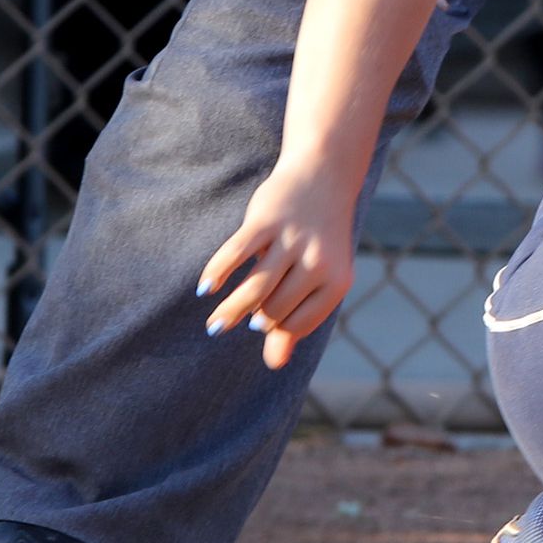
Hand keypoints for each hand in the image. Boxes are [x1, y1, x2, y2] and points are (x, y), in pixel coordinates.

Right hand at [196, 164, 359, 368]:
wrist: (324, 177)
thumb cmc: (317, 239)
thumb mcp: (318, 279)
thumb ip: (296, 321)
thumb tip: (275, 365)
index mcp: (337, 281)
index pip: (298, 323)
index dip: (277, 329)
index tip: (262, 325)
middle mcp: (318, 262)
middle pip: (274, 308)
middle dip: (254, 317)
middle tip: (236, 319)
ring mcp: (292, 240)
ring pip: (256, 288)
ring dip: (231, 311)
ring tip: (214, 327)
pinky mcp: (267, 220)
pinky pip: (237, 253)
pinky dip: (218, 272)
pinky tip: (205, 288)